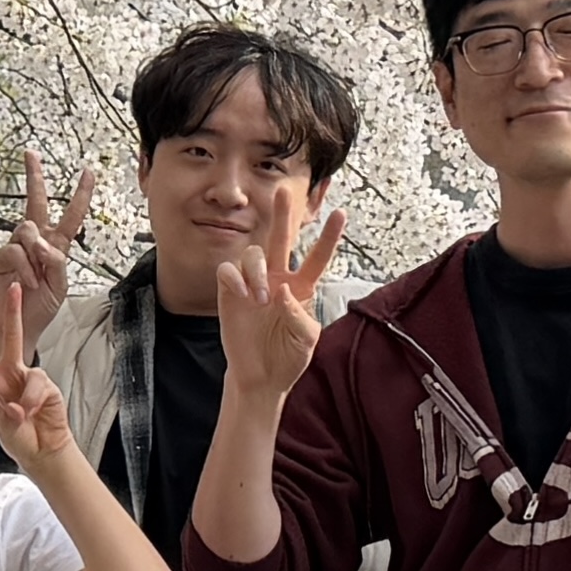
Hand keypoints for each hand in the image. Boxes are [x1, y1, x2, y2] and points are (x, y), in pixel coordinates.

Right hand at [0, 152, 95, 350]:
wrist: (16, 327)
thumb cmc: (39, 308)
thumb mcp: (60, 285)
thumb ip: (57, 262)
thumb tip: (43, 244)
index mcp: (55, 246)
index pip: (70, 215)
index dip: (80, 194)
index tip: (87, 172)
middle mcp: (34, 242)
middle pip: (35, 202)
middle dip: (34, 177)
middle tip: (30, 154)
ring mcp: (15, 248)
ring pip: (28, 230)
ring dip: (37, 254)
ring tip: (37, 278)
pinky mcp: (0, 258)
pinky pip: (15, 250)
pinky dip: (25, 268)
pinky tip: (28, 282)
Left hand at [0, 281, 76, 472]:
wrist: (42, 451)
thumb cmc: (20, 437)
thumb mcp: (4, 425)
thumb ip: (10, 414)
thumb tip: (20, 405)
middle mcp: (10, 374)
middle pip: (11, 337)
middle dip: (12, 312)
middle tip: (13, 287)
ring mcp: (30, 378)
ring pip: (28, 371)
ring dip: (23, 400)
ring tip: (22, 416)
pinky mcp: (48, 386)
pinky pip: (38, 387)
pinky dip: (33, 403)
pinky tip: (33, 413)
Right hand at [212, 193, 347, 405]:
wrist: (262, 378)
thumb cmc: (289, 358)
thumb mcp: (307, 341)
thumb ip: (300, 316)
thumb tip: (283, 291)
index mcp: (302, 288)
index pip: (317, 258)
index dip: (328, 237)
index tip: (341, 213)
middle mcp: (278, 279)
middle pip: (281, 240)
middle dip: (282, 215)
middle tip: (283, 192)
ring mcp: (253, 284)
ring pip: (253, 254)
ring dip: (256, 272)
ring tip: (260, 299)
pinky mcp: (231, 292)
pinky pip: (229, 271)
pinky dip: (235, 278)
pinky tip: (243, 296)